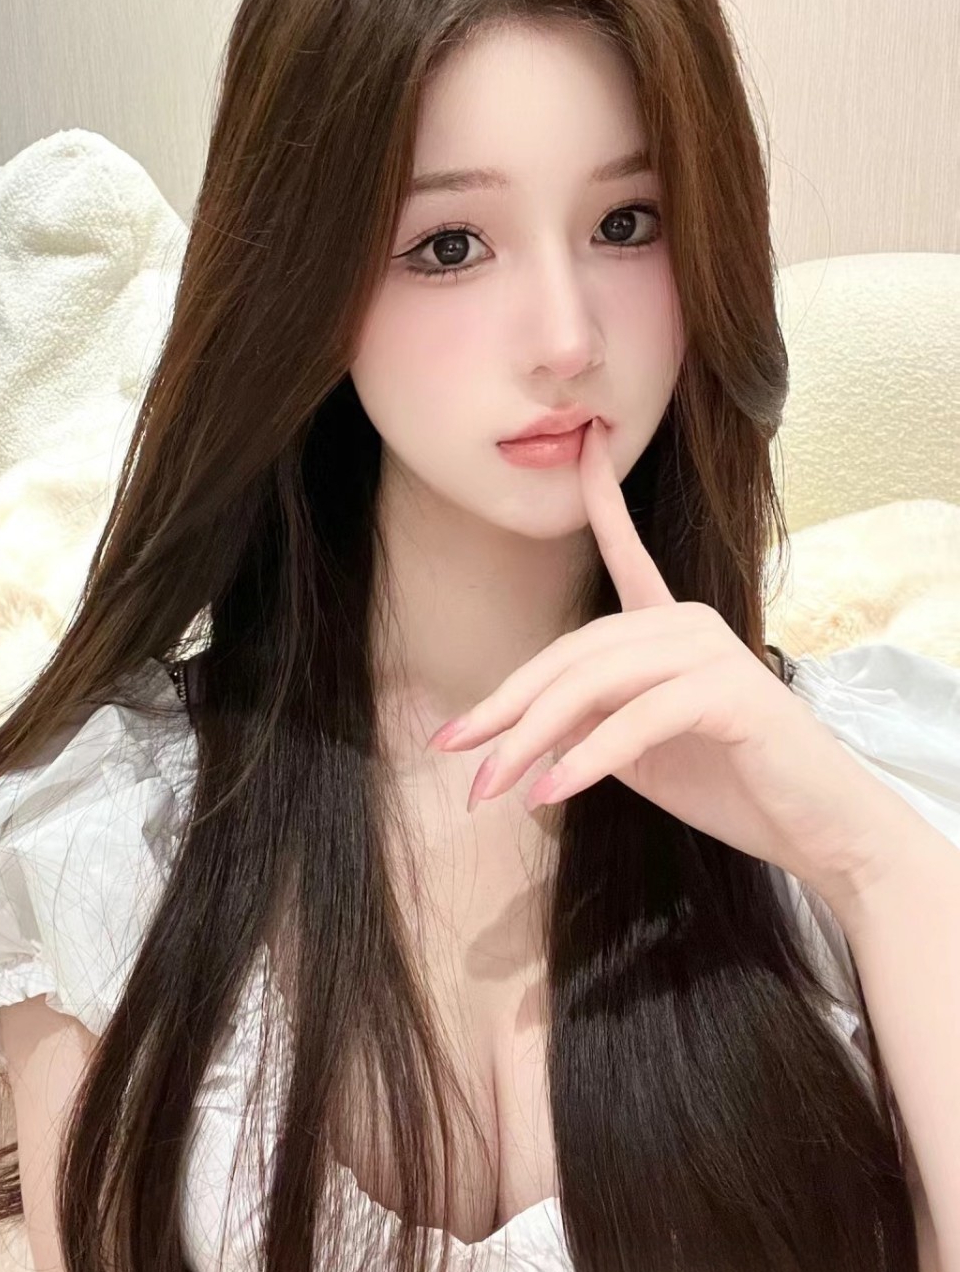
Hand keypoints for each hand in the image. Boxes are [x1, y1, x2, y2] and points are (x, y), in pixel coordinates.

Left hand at [427, 417, 899, 907]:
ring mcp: (710, 651)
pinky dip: (585, 760)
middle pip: (573, 653)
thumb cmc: (730, 784)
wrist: (818, 828)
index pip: (626, 553)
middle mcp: (689, 622)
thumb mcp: (637, 751)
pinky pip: (634, 720)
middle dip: (505, 706)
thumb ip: (587, 722)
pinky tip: (551, 792)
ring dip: (531, 740)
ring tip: (489, 788)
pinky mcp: (728, 692)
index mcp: (670, 624)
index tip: (582, 443)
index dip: (602, 499)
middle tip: (453, 750)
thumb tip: (523, 724)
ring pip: (593, 684)